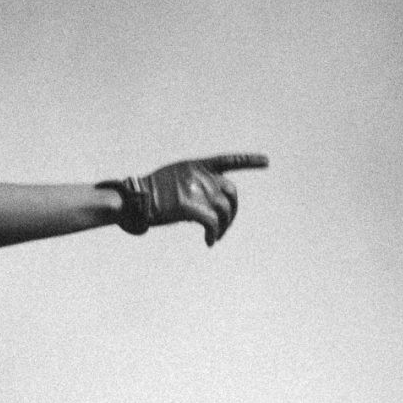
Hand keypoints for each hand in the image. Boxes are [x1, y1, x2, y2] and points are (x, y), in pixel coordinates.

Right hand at [134, 153, 268, 244]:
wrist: (135, 199)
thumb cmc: (151, 193)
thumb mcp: (175, 178)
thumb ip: (196, 183)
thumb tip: (212, 204)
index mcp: (197, 165)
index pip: (228, 161)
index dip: (249, 161)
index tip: (266, 161)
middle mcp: (200, 175)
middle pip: (231, 193)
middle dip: (233, 212)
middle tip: (225, 227)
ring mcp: (196, 189)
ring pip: (225, 211)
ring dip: (223, 227)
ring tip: (214, 237)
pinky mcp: (190, 206)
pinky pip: (213, 223)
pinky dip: (214, 234)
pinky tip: (209, 241)